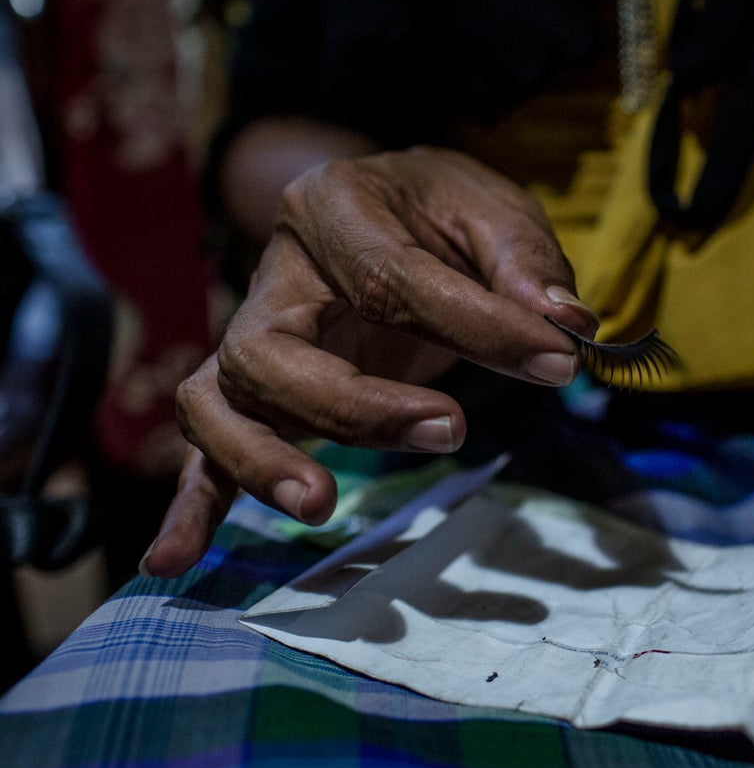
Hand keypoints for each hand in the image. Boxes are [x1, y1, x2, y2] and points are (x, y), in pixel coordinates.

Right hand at [143, 147, 597, 577]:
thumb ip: (526, 266)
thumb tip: (565, 326)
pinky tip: (172, 561)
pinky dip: (193, 505)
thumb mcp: (493, 210)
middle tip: (450, 430)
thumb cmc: (442, 212)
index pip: (393, 277)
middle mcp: (277, 274)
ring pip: (221, 400)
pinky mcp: (255, 391)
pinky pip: (206, 447)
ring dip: (263, 458)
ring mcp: (256, 336)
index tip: (559, 363)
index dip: (479, 326)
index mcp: (334, 206)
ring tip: (319, 506)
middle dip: (359, 405)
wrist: (390, 207)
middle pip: (275, 351)